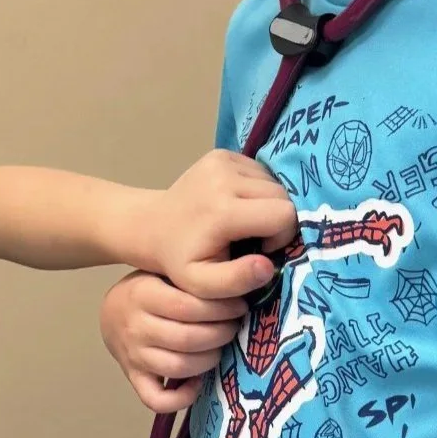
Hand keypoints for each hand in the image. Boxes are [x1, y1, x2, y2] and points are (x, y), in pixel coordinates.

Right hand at [101, 270, 246, 411]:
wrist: (112, 313)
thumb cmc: (147, 290)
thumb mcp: (162, 273)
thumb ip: (190, 280)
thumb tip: (233, 286)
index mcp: (142, 294)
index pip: (187, 306)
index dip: (220, 309)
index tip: (239, 307)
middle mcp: (136, 327)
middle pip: (186, 339)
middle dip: (220, 334)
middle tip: (234, 327)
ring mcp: (133, 356)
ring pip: (178, 367)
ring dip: (209, 360)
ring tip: (220, 348)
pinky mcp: (134, 378)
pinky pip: (157, 399)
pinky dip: (182, 397)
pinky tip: (198, 381)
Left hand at [145, 150, 296, 298]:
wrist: (152, 225)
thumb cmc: (180, 259)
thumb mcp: (202, 283)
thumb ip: (237, 281)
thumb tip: (268, 266)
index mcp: (223, 211)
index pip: (284, 214)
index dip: (282, 235)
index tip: (263, 249)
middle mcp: (224, 178)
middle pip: (282, 195)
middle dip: (278, 220)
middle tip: (256, 238)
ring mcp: (222, 161)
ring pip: (273, 182)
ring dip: (268, 205)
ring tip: (245, 222)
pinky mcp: (222, 154)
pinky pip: (260, 171)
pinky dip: (258, 190)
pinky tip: (239, 205)